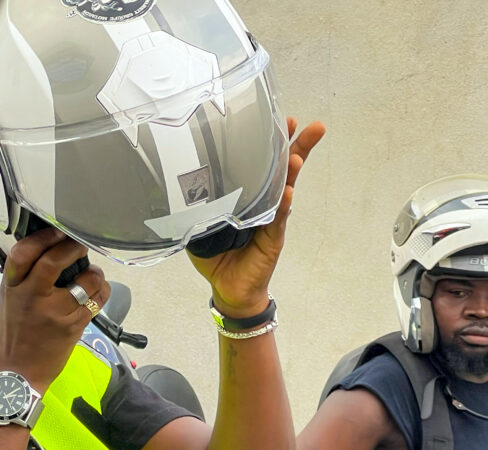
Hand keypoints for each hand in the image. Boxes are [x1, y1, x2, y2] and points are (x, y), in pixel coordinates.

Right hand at [0, 227, 109, 391]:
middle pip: (55, 259)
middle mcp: (31, 296)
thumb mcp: (9, 301)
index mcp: (13, 286)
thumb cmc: (13, 337)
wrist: (17, 375)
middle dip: (73, 247)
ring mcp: (54, 311)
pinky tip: (97, 292)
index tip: (57, 231)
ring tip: (93, 275)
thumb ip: (24, 278)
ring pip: (85, 279)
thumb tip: (49, 252)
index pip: (24, 252)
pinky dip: (101, 292)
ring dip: (94, 273)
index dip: (44, 237)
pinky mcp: (72, 326)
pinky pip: (96, 301)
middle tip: (80, 245)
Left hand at [188, 117, 325, 316]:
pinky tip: (288, 191)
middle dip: (297, 147)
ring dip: (294, 171)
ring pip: (286, 190)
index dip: (271, 144)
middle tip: (311, 125)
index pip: (261, 166)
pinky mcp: (272, 238)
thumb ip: (198, 207)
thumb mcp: (202, 227)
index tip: (280, 121)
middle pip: (284, 170)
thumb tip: (176, 187)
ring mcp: (271, 219)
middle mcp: (264, 204)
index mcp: (247, 198)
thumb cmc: (217, 258)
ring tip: (300, 152)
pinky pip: (277, 218)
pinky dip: (282, 205)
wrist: (230, 289)